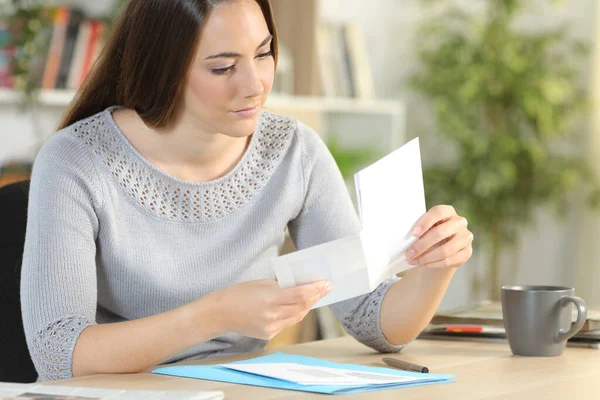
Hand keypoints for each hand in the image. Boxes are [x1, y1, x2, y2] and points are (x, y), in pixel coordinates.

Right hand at [208, 279, 331, 339]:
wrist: (221, 313)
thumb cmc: (239, 293)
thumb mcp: (262, 284)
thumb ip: (282, 287)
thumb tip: (301, 286)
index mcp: (270, 298)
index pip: (300, 294)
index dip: (315, 289)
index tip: (326, 283)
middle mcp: (273, 315)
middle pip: (302, 306)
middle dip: (316, 296)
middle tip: (326, 288)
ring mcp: (271, 327)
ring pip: (297, 316)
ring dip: (308, 306)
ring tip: (316, 296)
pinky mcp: (269, 334)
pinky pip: (287, 323)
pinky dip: (295, 314)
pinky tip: (299, 307)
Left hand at [406, 205, 472, 267]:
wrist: (443, 247)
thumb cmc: (430, 233)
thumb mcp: (426, 227)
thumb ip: (419, 230)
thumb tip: (408, 239)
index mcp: (448, 211)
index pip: (438, 212)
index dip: (425, 222)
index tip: (413, 233)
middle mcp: (460, 222)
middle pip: (441, 232)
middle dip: (422, 245)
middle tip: (409, 253)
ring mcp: (466, 237)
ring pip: (446, 249)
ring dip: (427, 257)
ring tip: (414, 261)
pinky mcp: (467, 252)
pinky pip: (450, 260)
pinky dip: (435, 264)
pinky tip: (425, 264)